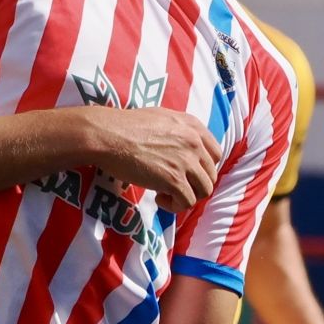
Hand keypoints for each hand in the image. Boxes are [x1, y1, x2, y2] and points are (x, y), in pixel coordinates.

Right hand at [81, 109, 221, 212]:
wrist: (108, 135)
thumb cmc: (125, 126)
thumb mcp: (160, 117)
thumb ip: (178, 130)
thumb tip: (180, 147)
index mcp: (192, 126)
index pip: (215, 154)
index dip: (202, 167)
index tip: (186, 173)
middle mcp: (194, 143)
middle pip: (210, 174)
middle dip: (193, 184)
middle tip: (172, 186)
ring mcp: (185, 162)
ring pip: (204, 190)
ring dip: (187, 196)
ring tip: (166, 194)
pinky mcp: (173, 180)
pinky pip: (187, 202)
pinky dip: (175, 206)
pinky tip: (159, 199)